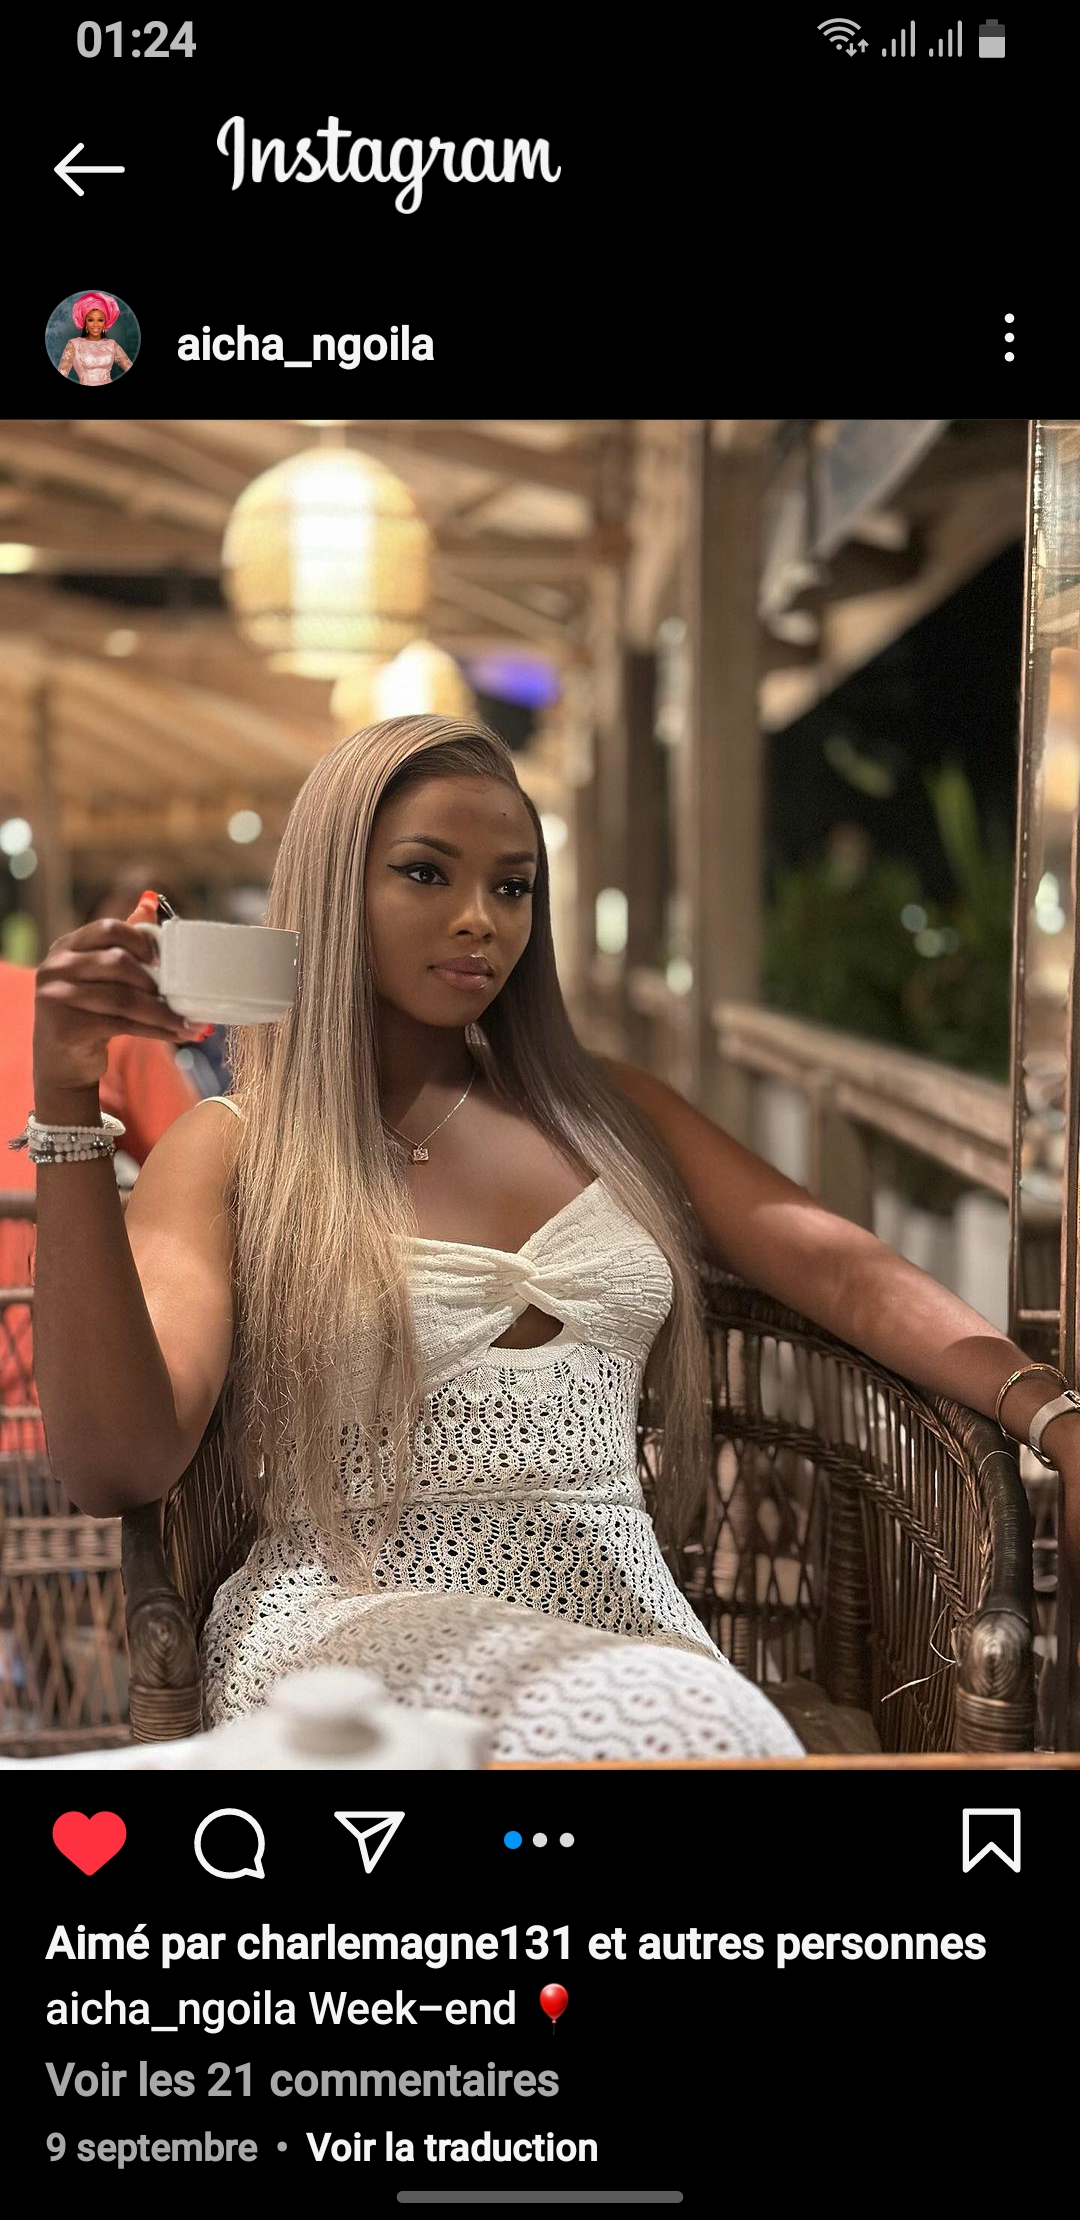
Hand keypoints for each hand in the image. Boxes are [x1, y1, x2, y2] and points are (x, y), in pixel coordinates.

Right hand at [33, 895, 200, 1101]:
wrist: (61, 1062)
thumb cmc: (88, 1012)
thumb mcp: (97, 975)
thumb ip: (119, 944)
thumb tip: (149, 902)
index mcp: (66, 947)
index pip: (108, 928)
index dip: (140, 940)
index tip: (163, 958)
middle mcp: (55, 967)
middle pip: (118, 962)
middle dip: (155, 981)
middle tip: (181, 995)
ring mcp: (56, 997)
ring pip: (123, 998)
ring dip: (162, 1011)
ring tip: (189, 1021)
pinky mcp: (66, 1028)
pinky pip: (122, 1024)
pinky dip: (155, 1030)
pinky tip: (176, 1034)